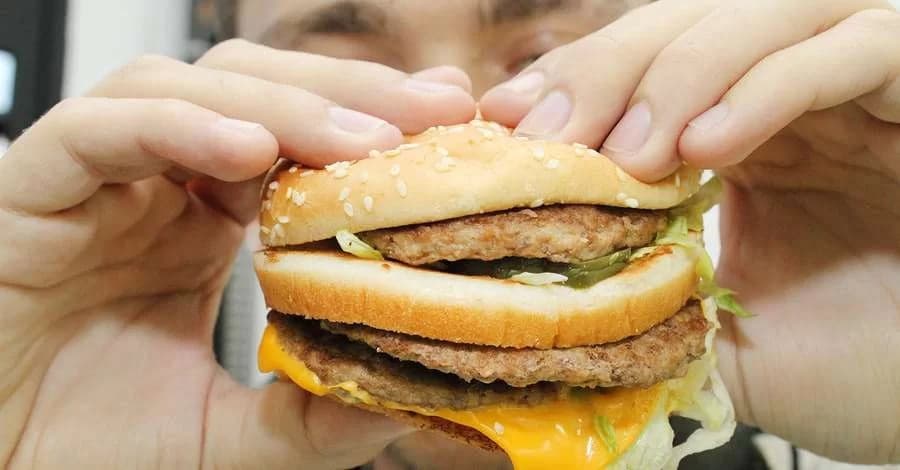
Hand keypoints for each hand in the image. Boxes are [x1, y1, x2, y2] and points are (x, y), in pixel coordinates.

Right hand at [0, 39, 474, 469]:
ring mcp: (97, 182)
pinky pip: (97, 131)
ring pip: (183, 89)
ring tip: (358, 139)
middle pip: (255, 91)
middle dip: (347, 92)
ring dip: (278, 103)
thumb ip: (305, 418)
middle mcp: (157, 186)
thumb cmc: (91, 446)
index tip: (453, 119)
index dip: (373, 122)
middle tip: (433, 109)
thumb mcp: (225, 438)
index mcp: (208, 223)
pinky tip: (245, 146)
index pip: (297, 139)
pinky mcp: (30, 190)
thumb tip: (408, 398)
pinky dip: (174, 127)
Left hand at [480, 0, 899, 462]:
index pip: (646, 65)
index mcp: (741, 128)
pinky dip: (773, 87)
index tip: (510, 120)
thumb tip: (540, 283)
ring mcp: (864, 87)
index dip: (576, 79)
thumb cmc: (841, 366)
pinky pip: (858, 51)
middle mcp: (797, 92)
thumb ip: (642, 296)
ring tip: (634, 155)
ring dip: (684, 75)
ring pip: (770, 15)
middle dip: (611, 70)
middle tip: (554, 134)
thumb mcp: (710, 328)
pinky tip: (712, 147)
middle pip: (691, 21)